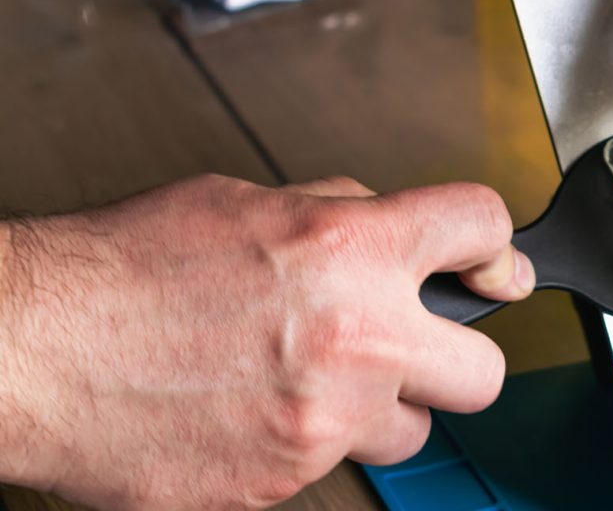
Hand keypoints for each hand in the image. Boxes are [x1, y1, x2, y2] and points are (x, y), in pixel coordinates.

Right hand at [0, 175, 533, 508]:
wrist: (38, 348)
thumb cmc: (127, 270)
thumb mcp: (250, 203)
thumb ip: (341, 214)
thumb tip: (393, 225)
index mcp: (352, 249)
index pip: (483, 227)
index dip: (495, 246)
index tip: (493, 267)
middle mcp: (357, 339)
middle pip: (485, 371)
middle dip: (456, 356)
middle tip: (418, 346)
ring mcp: (325, 422)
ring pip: (410, 433)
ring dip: (378, 410)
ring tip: (308, 379)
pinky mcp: (284, 482)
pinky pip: (333, 466)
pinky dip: (308, 442)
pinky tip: (255, 410)